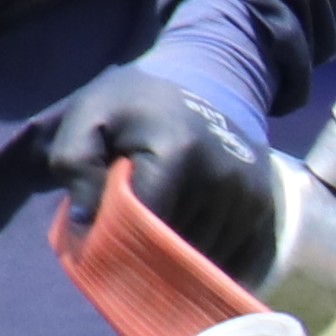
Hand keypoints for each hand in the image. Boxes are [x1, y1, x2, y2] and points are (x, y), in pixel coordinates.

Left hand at [47, 63, 279, 281]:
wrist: (208, 77)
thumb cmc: (137, 102)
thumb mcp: (89, 115)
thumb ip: (73, 164)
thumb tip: (86, 222)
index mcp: (177, 153)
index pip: (144, 226)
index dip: (115, 242)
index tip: (95, 240)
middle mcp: (221, 177)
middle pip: (173, 247)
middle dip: (143, 252)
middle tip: (121, 235)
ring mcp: (248, 194)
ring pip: (201, 258)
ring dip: (175, 259)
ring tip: (153, 233)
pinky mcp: (263, 206)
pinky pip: (229, 257)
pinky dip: (202, 257)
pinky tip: (182, 237)